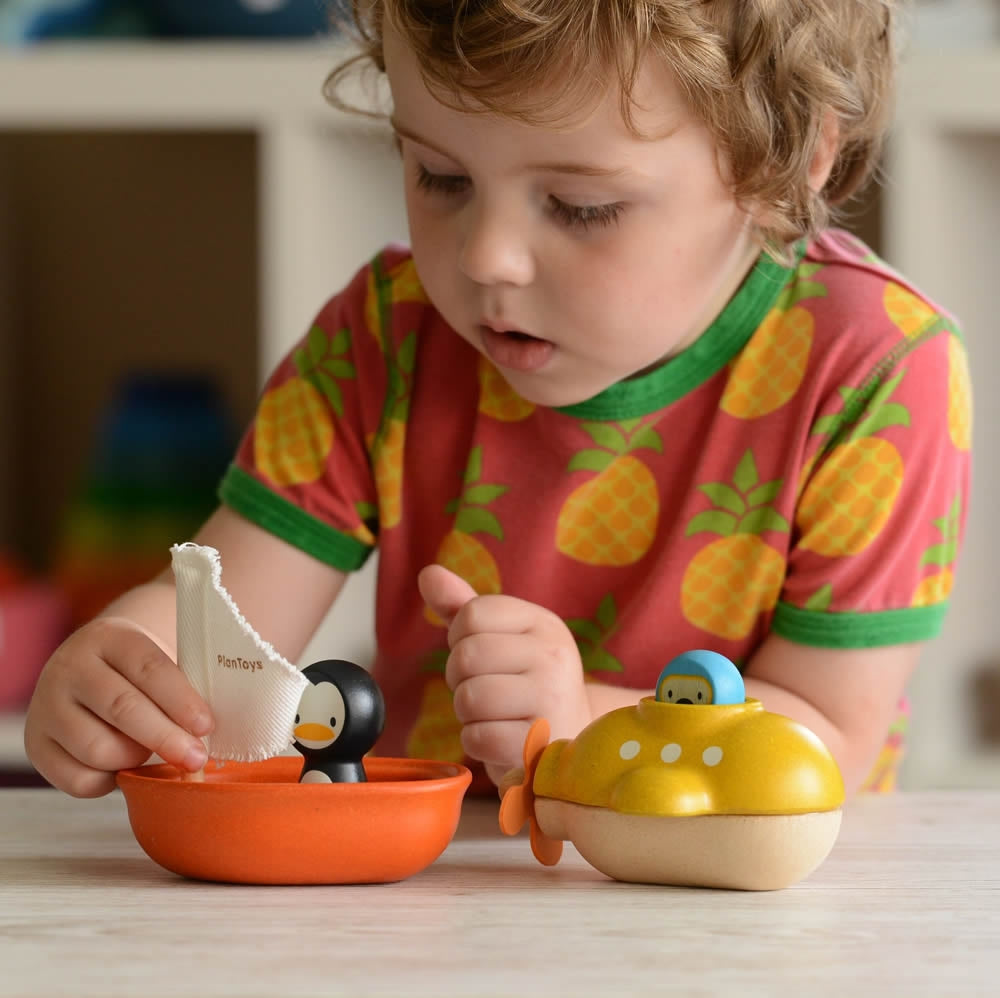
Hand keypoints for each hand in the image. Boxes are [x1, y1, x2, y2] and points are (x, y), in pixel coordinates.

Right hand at [23, 617, 212, 797]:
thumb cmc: (140, 673)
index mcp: (110, 638)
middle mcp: (71, 667)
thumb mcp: (159, 664)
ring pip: (98, 748)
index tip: (206, 725)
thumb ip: (182, 691)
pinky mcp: (36, 744)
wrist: (89, 670)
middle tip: (196, 758)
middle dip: (165, 738)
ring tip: (152, 753)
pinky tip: (124, 768)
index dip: (180, 700)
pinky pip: (77, 779)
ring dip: (135, 759)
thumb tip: (207, 734)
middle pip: (122, 708)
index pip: (148, 667)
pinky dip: (108, 782)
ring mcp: (46, 705)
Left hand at [417, 564, 591, 784]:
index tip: (480, 657)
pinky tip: (500, 740)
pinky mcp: (540, 743)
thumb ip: (462, 607)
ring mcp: (551, 699)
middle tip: (485, 691)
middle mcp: (554, 655)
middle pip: (466, 655)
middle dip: (459, 678)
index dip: (459, 638)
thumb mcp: (500, 639)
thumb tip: (428, 574)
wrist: (569, 741)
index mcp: (544, 623)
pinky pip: (477, 736)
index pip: (473, 614)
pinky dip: (476, 742)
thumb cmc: (525, 686)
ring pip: (469, 697)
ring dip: (467, 713)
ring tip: (494, 715)